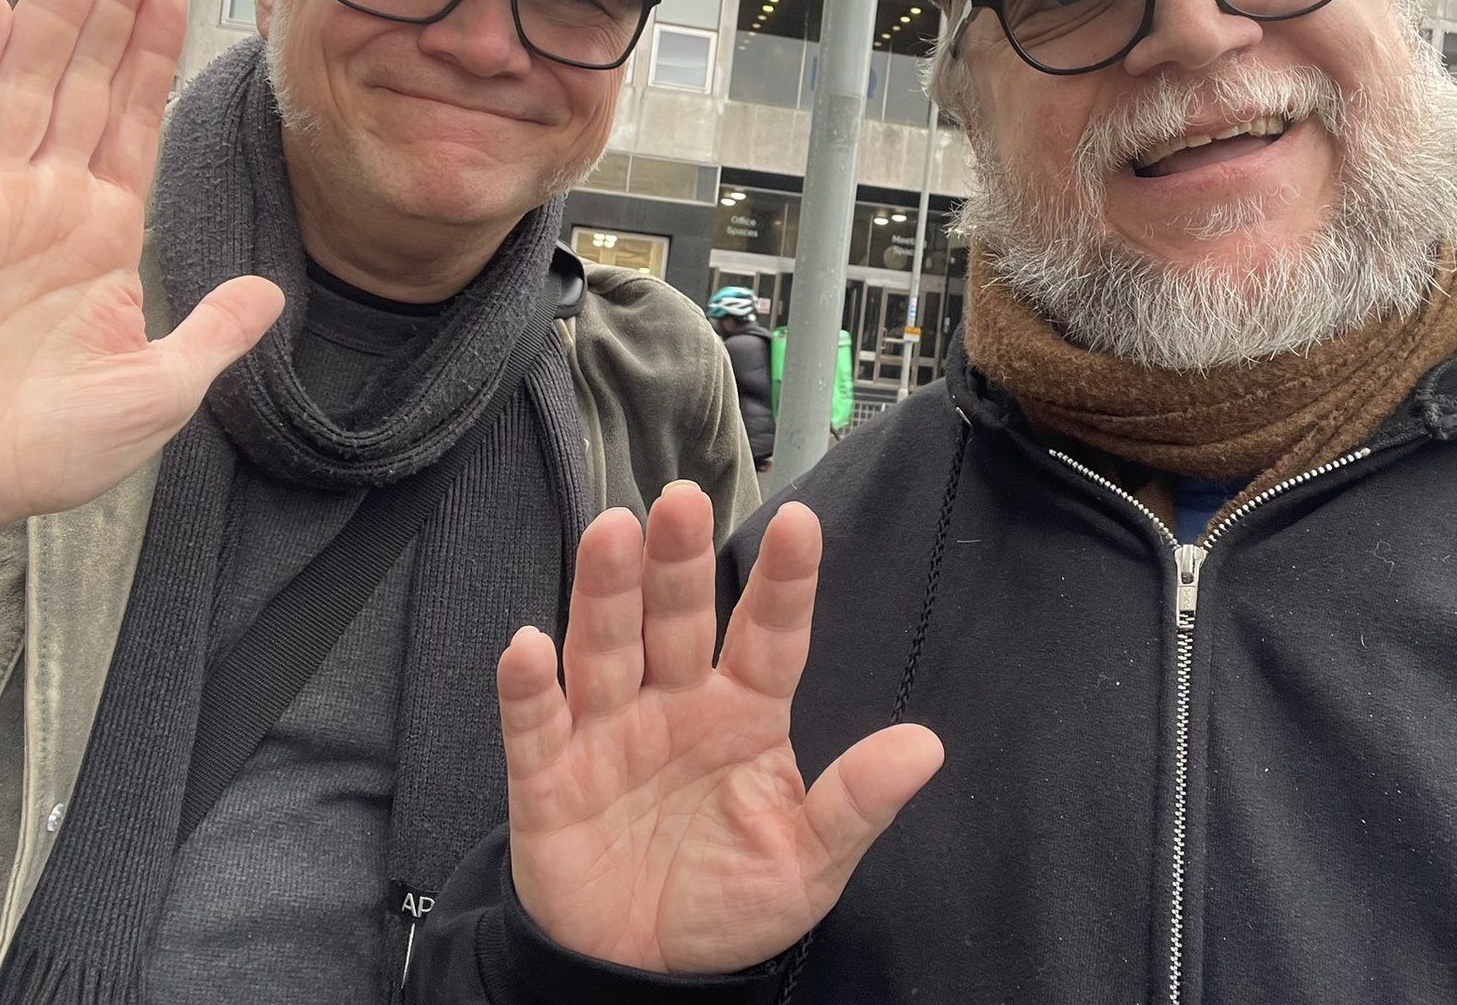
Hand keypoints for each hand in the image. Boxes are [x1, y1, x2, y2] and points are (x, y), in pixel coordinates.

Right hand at [0, 0, 282, 574]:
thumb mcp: (158, 394)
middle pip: (81, 83)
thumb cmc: (35, 451)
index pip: (135, 121)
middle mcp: (40, 204)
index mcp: (101, 234)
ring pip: (19, 85)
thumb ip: (213, 333)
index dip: (153, 56)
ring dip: (52, 17)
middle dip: (110, 10)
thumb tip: (271, 294)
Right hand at [497, 483, 943, 974]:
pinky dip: (528, 687)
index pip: (769, 634)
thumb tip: (927, 747)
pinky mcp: (548, 776)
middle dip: (678, 560)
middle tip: (682, 500)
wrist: (641, 974)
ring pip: (606, 647)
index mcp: (744, 713)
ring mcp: (608, 733)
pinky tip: (529, 645)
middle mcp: (675, 704)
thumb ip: (856, 802)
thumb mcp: (808, 864)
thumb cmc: (727, 903)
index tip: (801, 524)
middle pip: (676, 619)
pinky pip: (537, 723)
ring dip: (606, 591)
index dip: (784, 581)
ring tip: (613, 532)